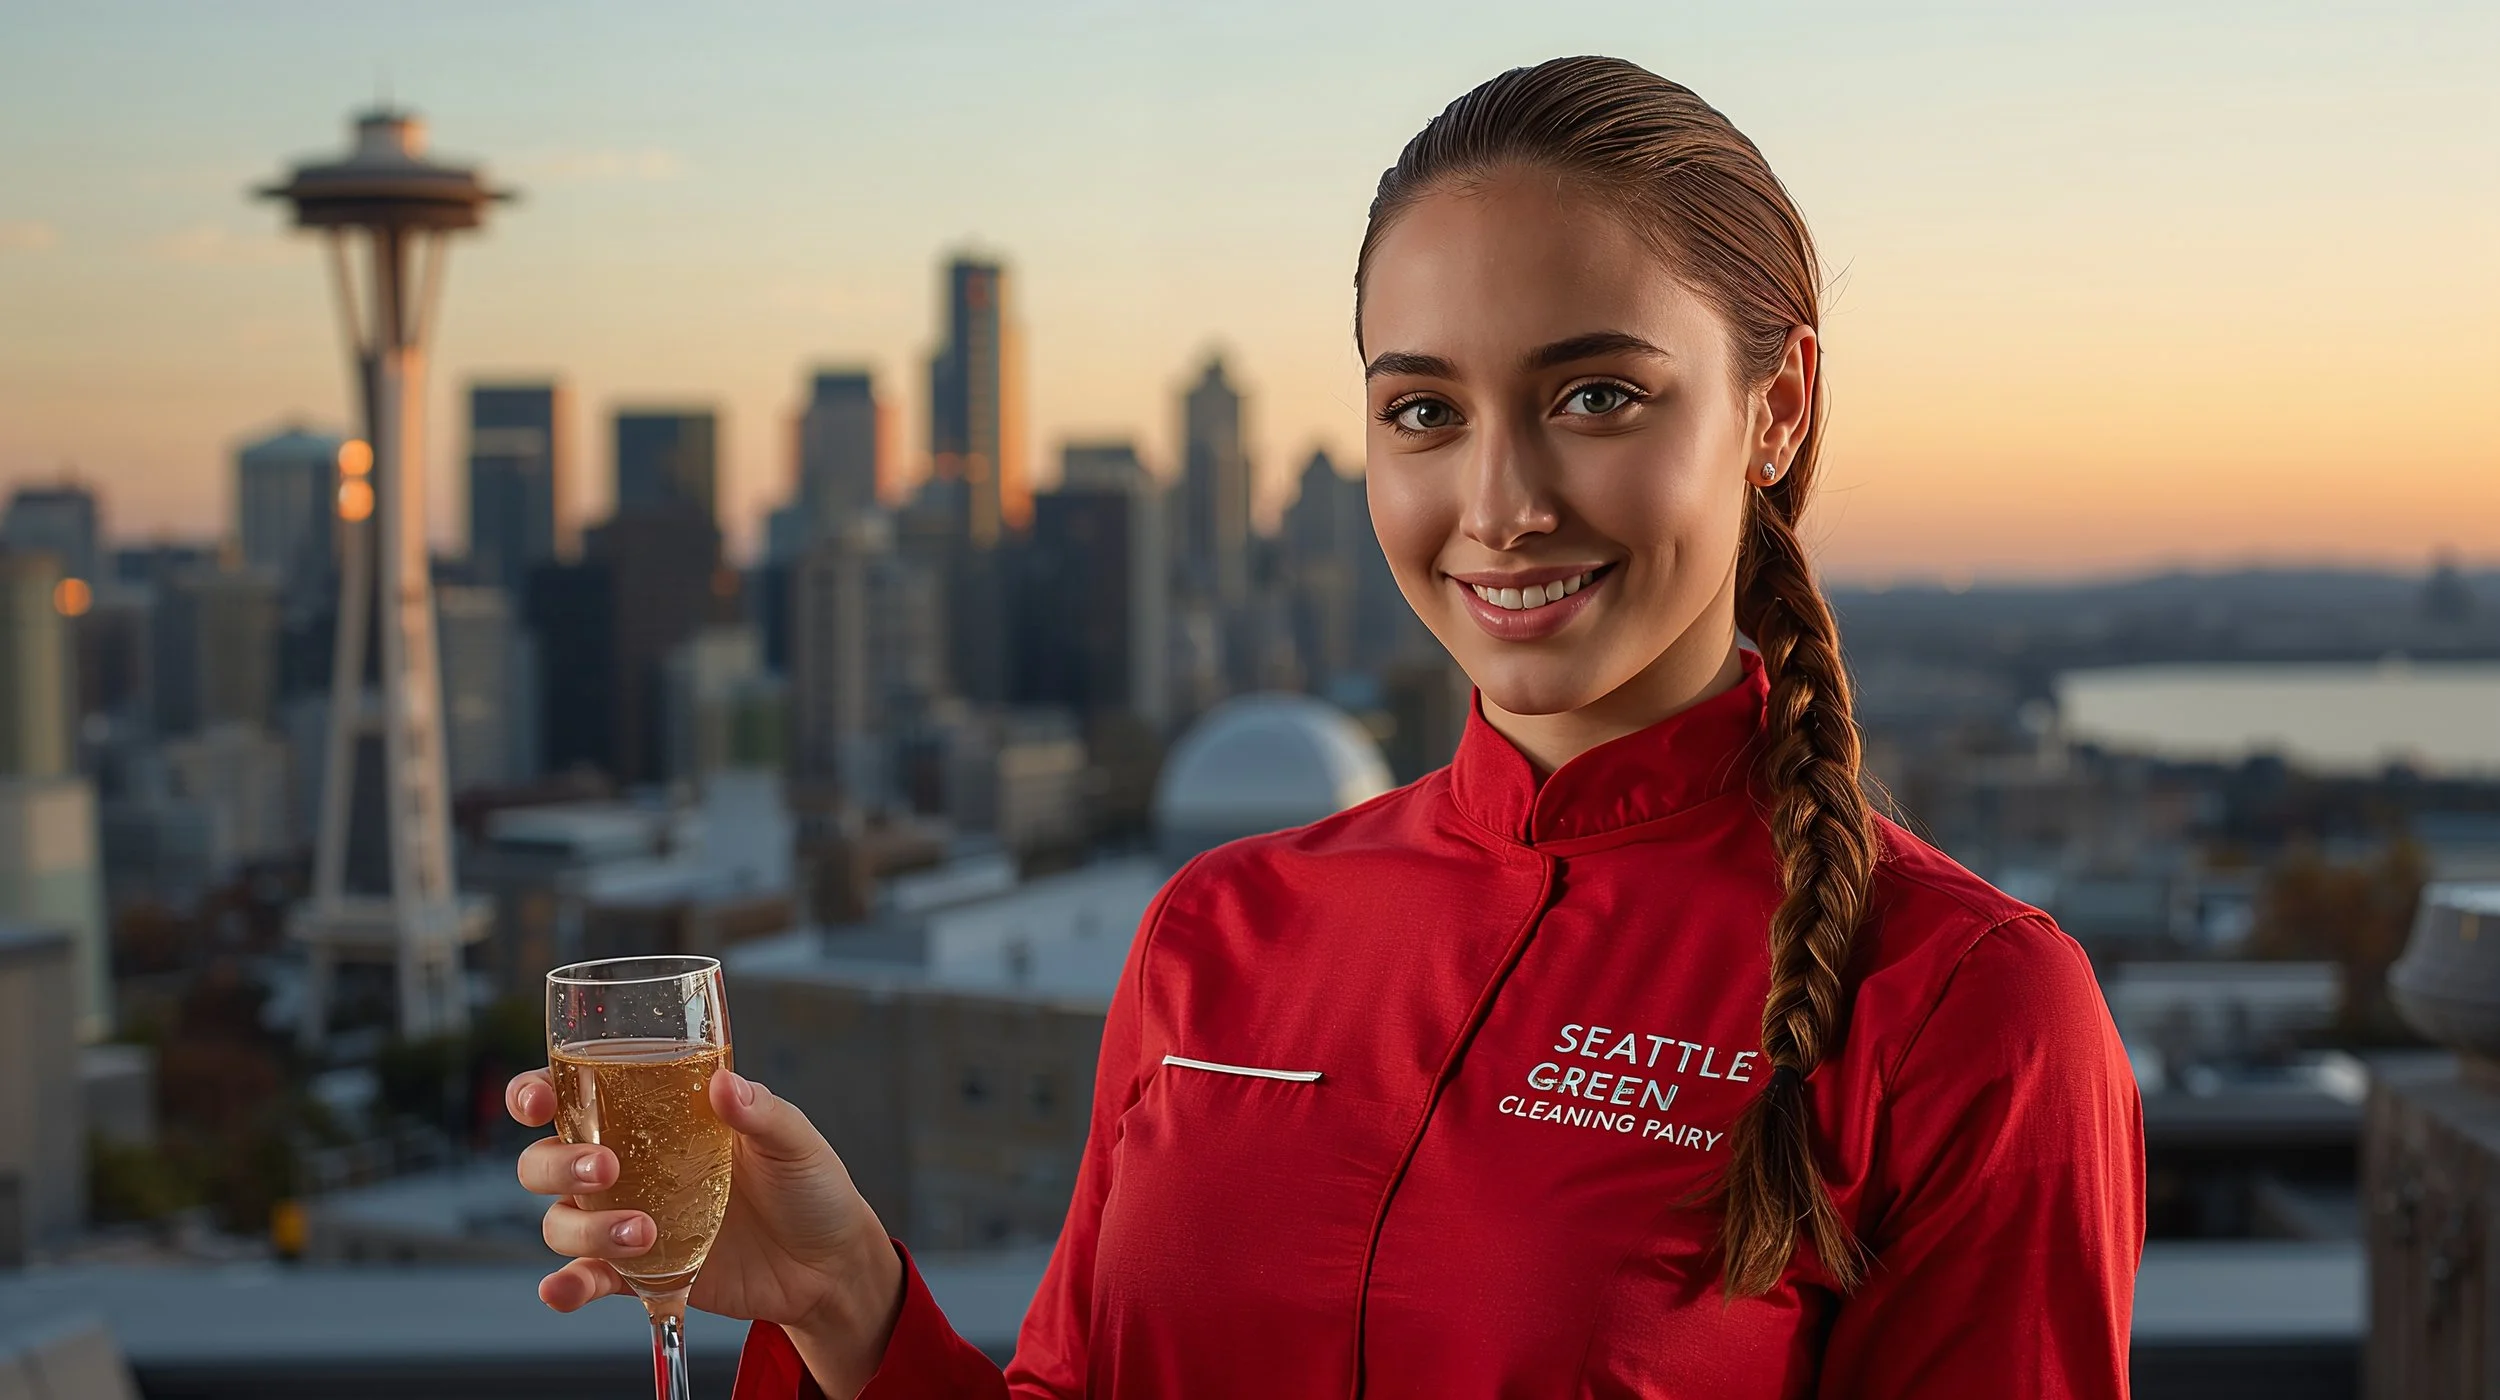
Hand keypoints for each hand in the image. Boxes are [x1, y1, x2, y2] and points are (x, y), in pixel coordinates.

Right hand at [511, 1067, 905, 1396]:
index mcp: (658, 1115)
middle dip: (559, 1163)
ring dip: (585, 1227)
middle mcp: (631, 1164)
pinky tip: (565, 1289)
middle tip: (607, 1168)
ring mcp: (629, 1218)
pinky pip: (588, 1276)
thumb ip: (760, 1112)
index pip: (577, 1094)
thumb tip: (725, 1085)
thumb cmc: (809, 1186)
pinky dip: (568, 1284)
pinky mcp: (641, 1271)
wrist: (829, 1265)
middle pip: (549, 1159)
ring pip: (563, 1220)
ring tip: (644, 1233)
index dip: (538, 1092)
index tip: (538, 1099)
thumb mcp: (794, 1141)